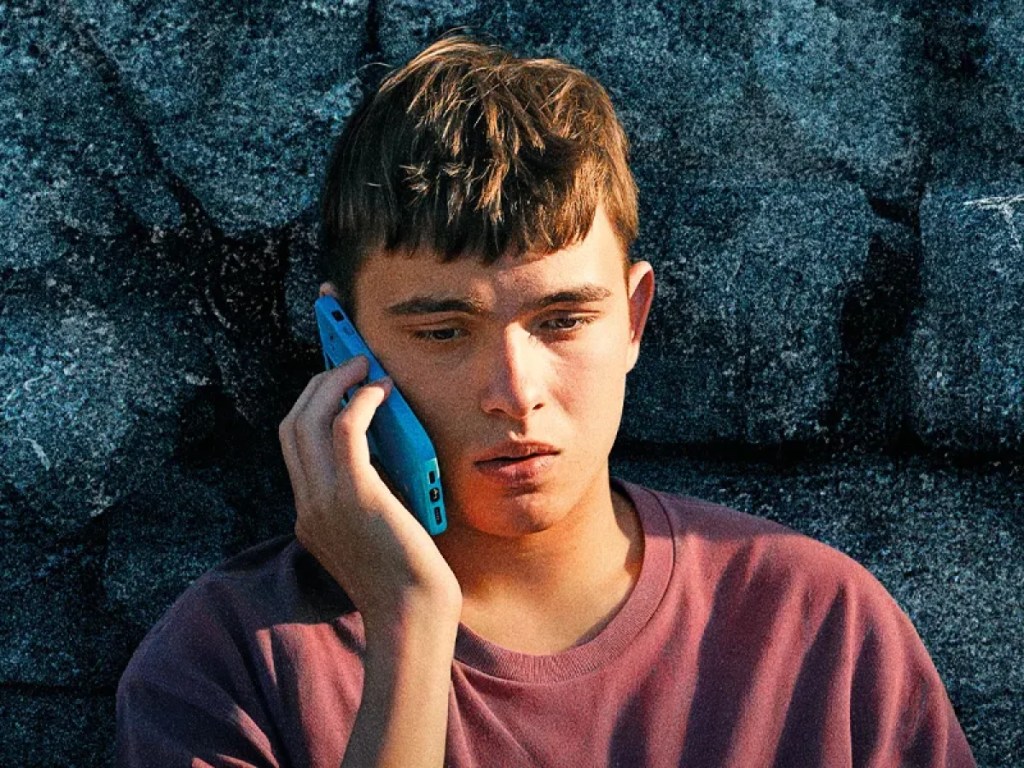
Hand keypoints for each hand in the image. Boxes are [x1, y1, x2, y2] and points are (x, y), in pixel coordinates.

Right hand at [278, 355, 461, 632]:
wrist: (411, 614)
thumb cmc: (408, 576)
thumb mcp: (376, 529)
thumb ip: (367, 492)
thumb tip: (382, 442)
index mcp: (308, 516)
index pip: (293, 445)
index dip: (308, 405)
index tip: (328, 382)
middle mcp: (306, 506)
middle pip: (292, 424)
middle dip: (318, 386)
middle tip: (350, 364)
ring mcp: (323, 502)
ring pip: (309, 419)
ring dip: (336, 383)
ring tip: (364, 366)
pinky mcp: (353, 497)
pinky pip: (345, 430)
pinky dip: (360, 401)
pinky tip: (381, 391)